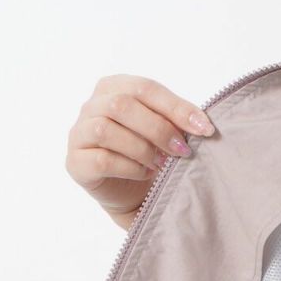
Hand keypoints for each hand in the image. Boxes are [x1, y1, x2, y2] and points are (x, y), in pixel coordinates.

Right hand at [66, 74, 215, 230]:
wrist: (134, 193)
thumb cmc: (151, 154)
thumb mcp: (167, 132)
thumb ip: (177, 121)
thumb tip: (203, 125)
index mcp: (114, 87)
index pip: (145, 88)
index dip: (177, 107)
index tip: (205, 129)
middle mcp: (91, 106)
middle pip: (121, 104)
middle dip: (159, 129)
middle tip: (182, 151)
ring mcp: (79, 134)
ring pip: (106, 130)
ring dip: (142, 149)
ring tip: (161, 164)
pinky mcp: (75, 163)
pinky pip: (100, 160)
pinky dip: (129, 168)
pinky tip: (143, 173)